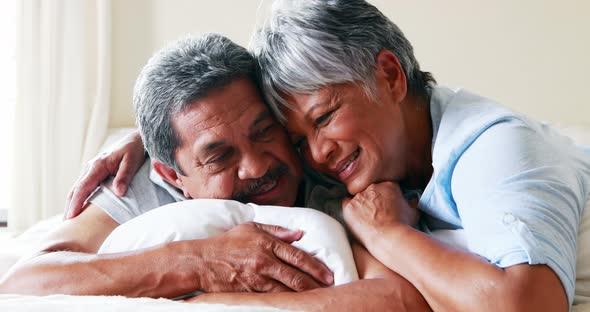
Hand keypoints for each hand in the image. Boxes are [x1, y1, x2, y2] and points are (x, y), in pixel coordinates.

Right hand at [64, 130, 145, 218]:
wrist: (135, 140)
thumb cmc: (134, 150)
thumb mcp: (132, 162)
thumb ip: (124, 176)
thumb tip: (118, 192)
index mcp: (98, 165)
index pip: (83, 187)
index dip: (76, 203)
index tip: (71, 216)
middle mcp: (91, 168)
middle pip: (75, 190)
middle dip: (69, 207)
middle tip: (66, 225)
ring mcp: (91, 170)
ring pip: (78, 189)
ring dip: (72, 203)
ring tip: (70, 221)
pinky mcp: (95, 172)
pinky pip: (84, 187)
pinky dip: (79, 198)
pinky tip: (80, 208)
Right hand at [195, 222, 333, 292]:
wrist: (202, 262)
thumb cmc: (226, 243)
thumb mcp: (250, 228)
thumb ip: (276, 230)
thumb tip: (298, 234)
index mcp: (266, 242)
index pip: (297, 255)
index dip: (315, 266)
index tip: (328, 274)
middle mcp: (264, 260)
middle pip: (296, 274)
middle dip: (315, 283)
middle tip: (329, 287)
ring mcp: (257, 277)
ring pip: (287, 289)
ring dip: (303, 294)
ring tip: (317, 297)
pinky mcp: (250, 290)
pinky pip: (272, 297)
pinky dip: (286, 300)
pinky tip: (295, 302)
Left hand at [342, 181, 418, 244]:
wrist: (388, 237)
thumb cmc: (402, 226)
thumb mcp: (413, 212)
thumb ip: (412, 203)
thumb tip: (414, 201)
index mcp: (389, 185)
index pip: (383, 187)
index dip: (384, 197)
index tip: (385, 206)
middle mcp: (373, 187)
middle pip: (370, 191)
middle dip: (372, 200)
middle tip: (375, 213)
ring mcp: (360, 196)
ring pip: (358, 198)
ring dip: (361, 205)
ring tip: (366, 219)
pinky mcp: (349, 206)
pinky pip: (346, 205)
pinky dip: (350, 211)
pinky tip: (356, 219)